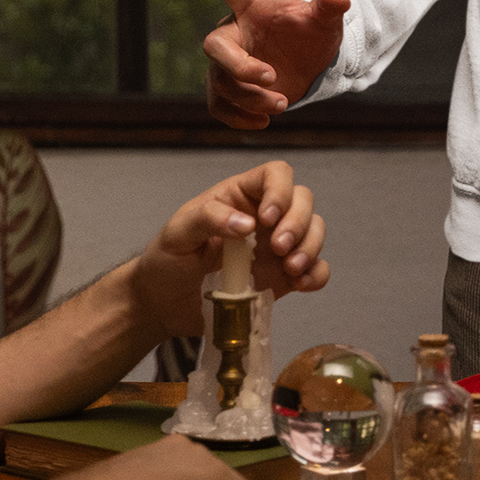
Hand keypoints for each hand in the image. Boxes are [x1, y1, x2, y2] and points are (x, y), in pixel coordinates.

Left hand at [131, 161, 332, 337]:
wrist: (164, 305)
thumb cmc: (166, 261)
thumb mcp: (177, 233)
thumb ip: (209, 219)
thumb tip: (247, 223)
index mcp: (238, 197)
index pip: (275, 174)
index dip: (280, 190)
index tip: (267, 218)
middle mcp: (263, 217)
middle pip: (302, 200)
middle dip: (298, 222)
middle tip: (278, 248)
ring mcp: (276, 248)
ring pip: (314, 231)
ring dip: (310, 246)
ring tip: (291, 268)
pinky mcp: (282, 278)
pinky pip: (315, 269)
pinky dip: (316, 274)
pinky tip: (301, 283)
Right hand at [185, 0, 348, 129]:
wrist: (307, 61)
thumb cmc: (309, 33)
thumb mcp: (323, 20)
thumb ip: (328, 7)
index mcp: (250, 8)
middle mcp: (232, 34)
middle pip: (215, 48)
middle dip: (240, 67)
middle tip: (271, 77)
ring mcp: (225, 65)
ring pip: (221, 84)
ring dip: (251, 98)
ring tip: (283, 103)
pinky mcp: (226, 92)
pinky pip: (218, 107)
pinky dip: (238, 118)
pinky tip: (264, 123)